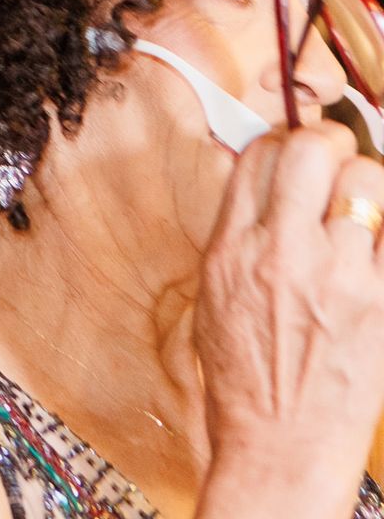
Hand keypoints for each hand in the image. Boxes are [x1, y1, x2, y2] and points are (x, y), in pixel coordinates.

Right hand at [195, 122, 383, 516]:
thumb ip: (240, 234)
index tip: (291, 150)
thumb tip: (265, 182)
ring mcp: (341, 277)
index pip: (260, 155)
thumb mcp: (214, 293)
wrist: (281, 443)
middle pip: (313, 149)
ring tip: (362, 207)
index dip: (280, 140)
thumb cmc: (242, 375)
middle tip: (333, 158)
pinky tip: (373, 248)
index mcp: (234, 249)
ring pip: (369, 181)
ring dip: (368, 184)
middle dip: (327, 141)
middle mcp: (285, 253)